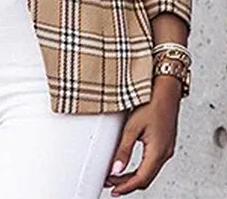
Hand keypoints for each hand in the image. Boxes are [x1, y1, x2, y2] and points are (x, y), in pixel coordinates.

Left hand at [103, 76, 181, 195]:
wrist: (166, 89)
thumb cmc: (152, 102)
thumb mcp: (132, 126)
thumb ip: (123, 149)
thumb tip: (115, 169)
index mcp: (158, 151)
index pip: (140, 179)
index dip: (125, 187)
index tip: (113, 191)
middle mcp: (165, 152)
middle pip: (145, 178)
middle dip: (128, 184)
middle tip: (111, 185)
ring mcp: (167, 148)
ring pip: (150, 171)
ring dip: (134, 177)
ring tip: (118, 177)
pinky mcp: (165, 142)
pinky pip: (153, 162)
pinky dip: (141, 168)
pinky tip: (131, 165)